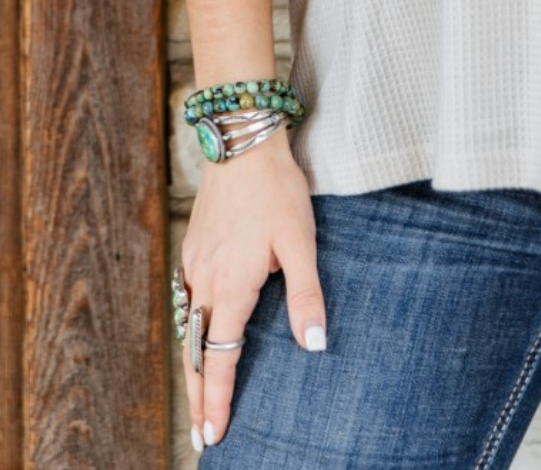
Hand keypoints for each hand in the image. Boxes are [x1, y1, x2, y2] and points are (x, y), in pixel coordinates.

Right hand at [180, 133, 326, 452]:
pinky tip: (196, 337)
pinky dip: (187, 332)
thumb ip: (306, 295)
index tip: (214, 434)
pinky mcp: (192, 248)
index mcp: (232, 287)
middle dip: (197, 398)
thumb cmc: (277, 191)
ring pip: (186, 329)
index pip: (220, 357)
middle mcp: (205, 281)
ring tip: (197, 399)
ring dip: (191, 367)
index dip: (217, 399)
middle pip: (195, 353)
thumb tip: (314, 345)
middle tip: (200, 438)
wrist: (242, 143)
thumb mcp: (301, 242)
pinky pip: (186, 301)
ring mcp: (193, 264)